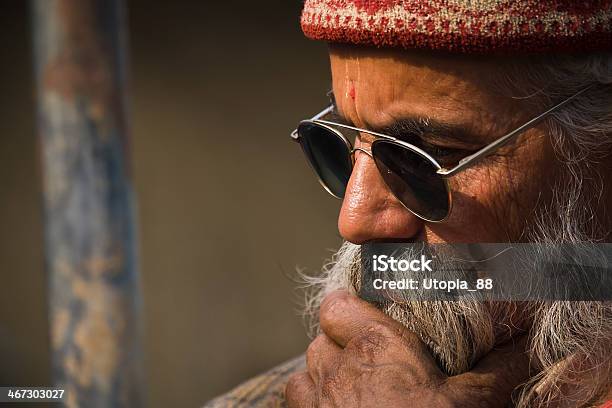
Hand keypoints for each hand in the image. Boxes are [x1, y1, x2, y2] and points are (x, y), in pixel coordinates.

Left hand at [286, 290, 529, 407]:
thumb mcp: (472, 403)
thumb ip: (496, 368)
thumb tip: (525, 343)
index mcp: (376, 347)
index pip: (337, 305)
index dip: (347, 309)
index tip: (364, 316)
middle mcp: (338, 367)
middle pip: (323, 338)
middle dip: (340, 346)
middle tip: (369, 363)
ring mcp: (316, 399)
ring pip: (306, 369)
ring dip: (322, 375)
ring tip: (350, 390)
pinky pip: (295, 400)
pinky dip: (310, 402)